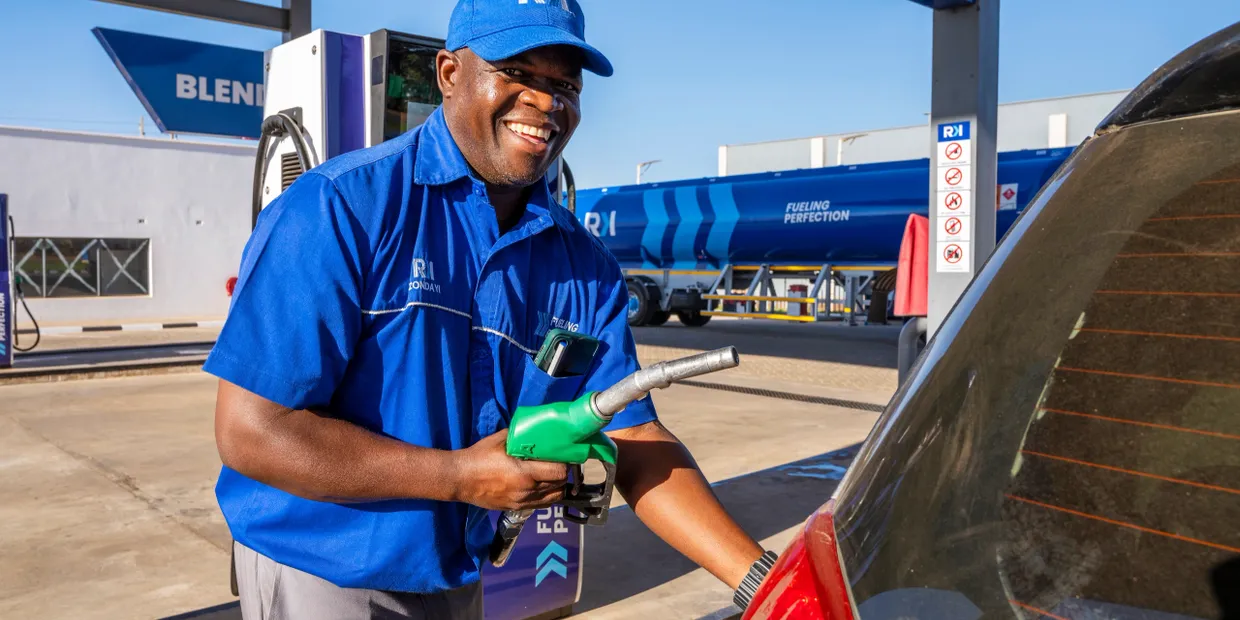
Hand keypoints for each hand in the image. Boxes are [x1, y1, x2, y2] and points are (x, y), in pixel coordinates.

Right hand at [452, 429, 568, 510]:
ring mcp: (522, 502)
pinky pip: (542, 505)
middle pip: (560, 485)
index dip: (564, 464)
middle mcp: (527, 490)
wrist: (460, 479)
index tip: (562, 456)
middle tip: (557, 463)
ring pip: (554, 498)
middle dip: (562, 474)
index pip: (559, 472)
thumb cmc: (479, 457)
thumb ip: (521, 437)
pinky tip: (542, 486)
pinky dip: (547, 496)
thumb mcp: (500, 440)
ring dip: (557, 486)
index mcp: (525, 473)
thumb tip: (535, 429)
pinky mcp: (516, 508)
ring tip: (551, 476)